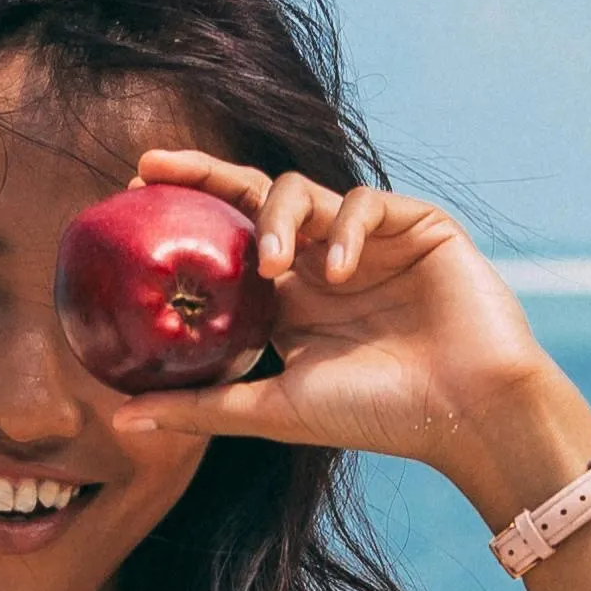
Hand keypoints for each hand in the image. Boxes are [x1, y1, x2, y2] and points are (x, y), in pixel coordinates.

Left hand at [91, 156, 590, 518]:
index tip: (131, 192)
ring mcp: (370, 240)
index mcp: (292, 299)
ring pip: (305, 191)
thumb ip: (201, 407)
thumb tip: (120, 421)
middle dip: (203, 174)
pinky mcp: (417, 226)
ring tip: (274, 270)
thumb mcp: (274, 411)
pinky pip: (367, 203)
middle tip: (154, 169)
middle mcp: (324, 260)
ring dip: (279, 220)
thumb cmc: (378, 416)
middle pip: (254, 195)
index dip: (185, 209)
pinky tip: (340, 273)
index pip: (227, 237)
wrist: (470, 414)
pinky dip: (348, 230)